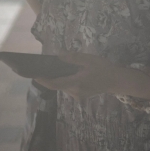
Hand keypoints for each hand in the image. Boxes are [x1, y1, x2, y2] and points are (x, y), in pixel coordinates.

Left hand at [34, 52, 149, 100]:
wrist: (117, 81)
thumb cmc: (104, 68)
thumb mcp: (89, 60)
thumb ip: (73, 58)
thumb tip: (58, 55)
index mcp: (76, 84)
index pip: (54, 84)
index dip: (42, 80)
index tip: (32, 74)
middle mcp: (74, 92)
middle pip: (57, 85)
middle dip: (48, 77)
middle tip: (38, 67)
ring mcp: (77, 95)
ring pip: (62, 86)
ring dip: (57, 78)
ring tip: (47, 68)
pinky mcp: (80, 94)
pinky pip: (68, 87)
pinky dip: (64, 80)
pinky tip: (63, 72)